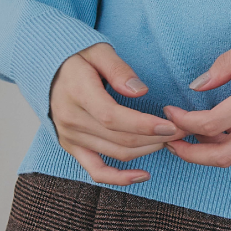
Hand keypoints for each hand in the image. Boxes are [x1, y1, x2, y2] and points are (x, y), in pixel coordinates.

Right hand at [50, 42, 180, 185]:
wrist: (48, 71)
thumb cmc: (78, 57)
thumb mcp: (99, 51)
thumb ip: (119, 69)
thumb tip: (140, 91)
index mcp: (78, 93)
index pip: (112, 117)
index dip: (143, 124)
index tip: (170, 125)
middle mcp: (72, 120)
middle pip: (119, 138)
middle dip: (155, 137)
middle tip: (182, 130)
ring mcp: (71, 137)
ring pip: (115, 154)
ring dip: (147, 150)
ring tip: (170, 140)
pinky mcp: (73, 148)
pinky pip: (96, 171)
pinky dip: (120, 179)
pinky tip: (144, 175)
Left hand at [163, 31, 230, 168]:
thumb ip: (229, 63)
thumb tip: (197, 85)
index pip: (213, 124)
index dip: (184, 123)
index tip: (169, 111)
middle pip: (224, 156)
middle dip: (191, 154)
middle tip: (169, 141)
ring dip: (211, 148)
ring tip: (190, 130)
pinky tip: (220, 125)